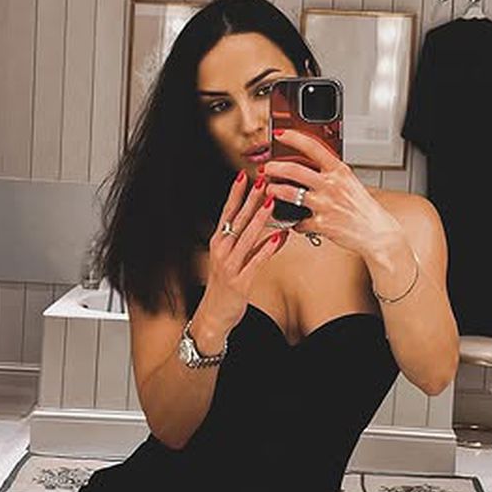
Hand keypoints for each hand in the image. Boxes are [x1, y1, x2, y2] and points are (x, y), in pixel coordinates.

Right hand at [200, 171, 284, 333]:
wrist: (213, 316)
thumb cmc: (223, 288)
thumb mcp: (231, 261)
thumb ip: (248, 244)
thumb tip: (268, 228)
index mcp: (219, 242)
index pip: (227, 212)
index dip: (236, 193)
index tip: (244, 175)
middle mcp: (222, 250)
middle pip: (237, 219)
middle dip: (250, 199)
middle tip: (262, 179)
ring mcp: (229, 265)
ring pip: (246, 237)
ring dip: (259, 218)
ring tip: (271, 201)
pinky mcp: (240, 282)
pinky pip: (256, 262)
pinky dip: (267, 249)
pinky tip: (279, 238)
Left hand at [262, 129, 403, 258]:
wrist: (377, 232)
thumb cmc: (363, 208)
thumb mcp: (350, 181)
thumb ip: (330, 172)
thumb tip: (310, 163)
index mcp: (339, 171)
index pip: (313, 147)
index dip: (293, 138)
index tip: (280, 134)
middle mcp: (332, 185)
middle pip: (294, 170)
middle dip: (274, 167)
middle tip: (267, 168)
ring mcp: (325, 205)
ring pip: (289, 193)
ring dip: (274, 191)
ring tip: (270, 190)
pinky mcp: (322, 224)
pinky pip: (298, 221)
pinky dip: (293, 222)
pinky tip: (292, 220)